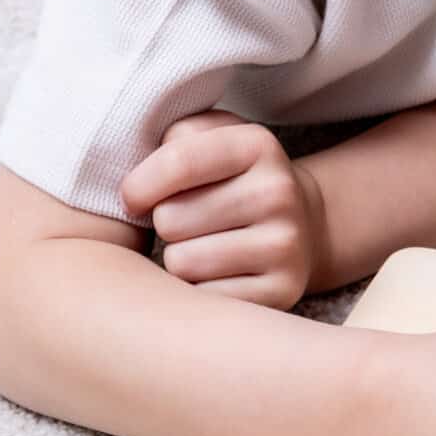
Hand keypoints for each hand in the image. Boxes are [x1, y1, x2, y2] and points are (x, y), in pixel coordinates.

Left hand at [121, 110, 322, 309]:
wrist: (303, 224)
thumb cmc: (232, 179)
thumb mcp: (211, 138)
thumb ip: (171, 136)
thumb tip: (135, 182)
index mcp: (257, 145)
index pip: (177, 162)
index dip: (139, 184)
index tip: (132, 198)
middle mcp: (278, 192)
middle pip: (170, 219)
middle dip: (165, 222)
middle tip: (186, 221)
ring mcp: (285, 244)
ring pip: (182, 263)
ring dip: (179, 258)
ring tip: (202, 246)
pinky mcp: (284, 290)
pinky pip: (204, 298)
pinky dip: (199, 291)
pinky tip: (219, 273)